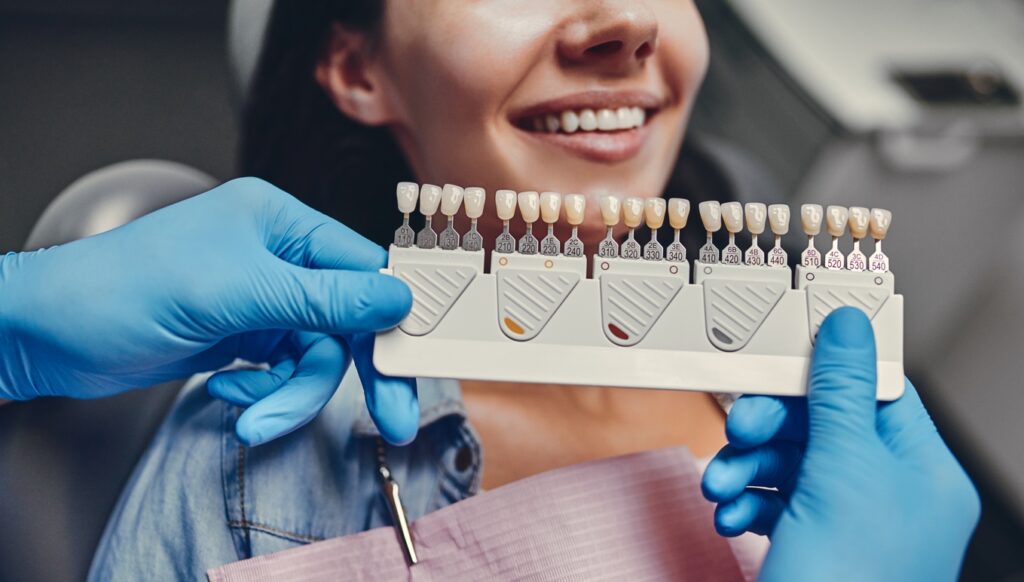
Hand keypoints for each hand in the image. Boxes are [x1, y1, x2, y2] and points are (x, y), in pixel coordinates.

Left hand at [0, 178, 418, 445]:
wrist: (49, 335)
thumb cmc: (124, 290)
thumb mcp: (238, 294)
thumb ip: (326, 299)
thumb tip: (399, 298)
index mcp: (281, 222)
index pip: (362, 269)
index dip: (392, 318)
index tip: (415, 362)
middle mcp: (278, 255)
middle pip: (347, 320)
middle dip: (356, 373)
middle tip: (391, 420)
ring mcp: (261, 298)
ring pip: (315, 355)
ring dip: (291, 395)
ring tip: (255, 418)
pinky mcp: (244, 335)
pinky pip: (283, 371)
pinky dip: (264, 393)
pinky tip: (229, 395)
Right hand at [701, 307, 979, 581]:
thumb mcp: (842, 473)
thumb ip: (841, 394)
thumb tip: (847, 325)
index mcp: (921, 473)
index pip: (876, 392)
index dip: (828, 368)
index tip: (784, 347)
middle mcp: (888, 496)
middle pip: (822, 426)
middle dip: (770, 427)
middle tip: (741, 429)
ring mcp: (846, 525)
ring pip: (789, 464)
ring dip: (745, 467)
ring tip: (722, 486)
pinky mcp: (809, 547)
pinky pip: (772, 502)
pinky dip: (745, 503)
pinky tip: (731, 517)